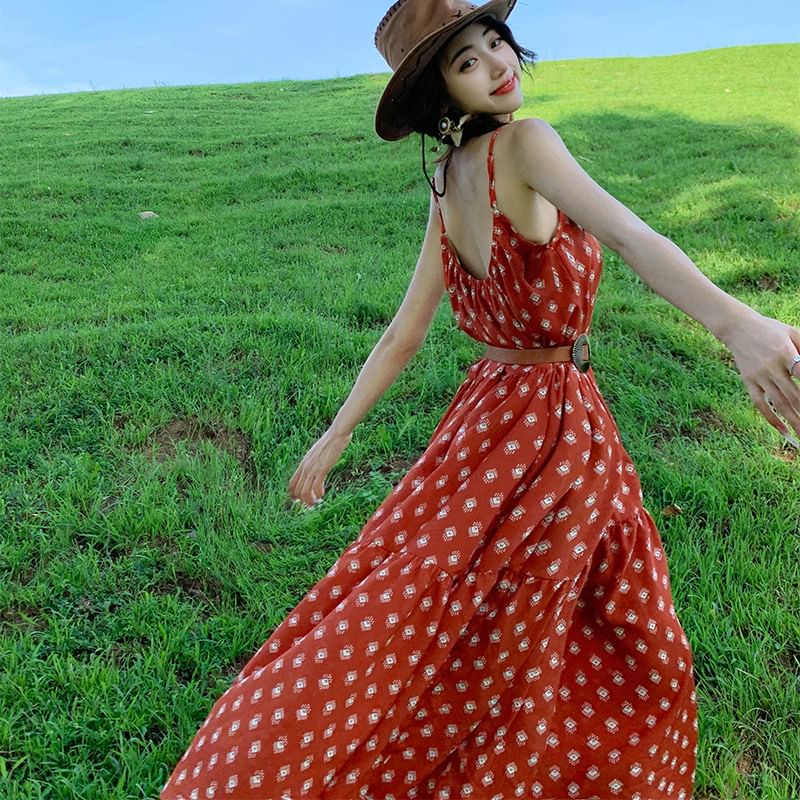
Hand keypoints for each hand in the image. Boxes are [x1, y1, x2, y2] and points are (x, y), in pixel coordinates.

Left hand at [288, 428, 352, 508]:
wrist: (336, 434)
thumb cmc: (330, 443)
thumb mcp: (318, 453)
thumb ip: (315, 462)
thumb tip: (317, 469)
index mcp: (303, 463)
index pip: (292, 483)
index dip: (293, 494)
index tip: (297, 501)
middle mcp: (305, 467)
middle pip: (296, 489)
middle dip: (301, 500)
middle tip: (309, 505)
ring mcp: (312, 468)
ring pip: (304, 491)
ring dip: (309, 500)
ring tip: (315, 503)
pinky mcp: (321, 469)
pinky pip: (315, 486)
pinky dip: (317, 494)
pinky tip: (322, 494)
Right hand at [723, 311, 799, 443]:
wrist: (737, 328)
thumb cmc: (770, 330)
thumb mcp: (791, 332)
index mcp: (785, 353)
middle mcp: (771, 367)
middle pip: (794, 395)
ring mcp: (758, 376)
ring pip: (779, 403)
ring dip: (793, 420)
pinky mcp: (748, 382)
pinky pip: (761, 404)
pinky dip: (772, 418)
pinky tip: (783, 429)